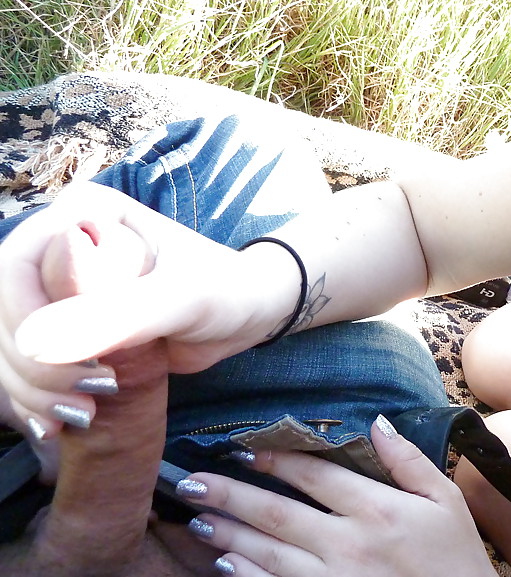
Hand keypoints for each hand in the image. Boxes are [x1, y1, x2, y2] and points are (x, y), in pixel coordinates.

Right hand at [0, 181, 288, 438]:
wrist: (250, 313)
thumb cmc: (225, 292)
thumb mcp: (179, 300)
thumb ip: (114, 315)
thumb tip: (30, 342)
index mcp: (82, 214)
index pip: (14, 269)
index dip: (26, 325)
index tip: (81, 371)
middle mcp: (60, 243)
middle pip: (6, 312)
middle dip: (32, 368)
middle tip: (85, 405)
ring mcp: (59, 286)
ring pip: (10, 342)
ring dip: (31, 389)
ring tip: (78, 417)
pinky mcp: (69, 324)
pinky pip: (29, 362)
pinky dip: (36, 397)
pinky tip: (60, 424)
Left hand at [176, 417, 497, 576]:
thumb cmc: (457, 560)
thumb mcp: (447, 501)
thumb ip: (408, 461)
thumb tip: (376, 423)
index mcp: (378, 508)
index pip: (314, 474)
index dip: (275, 458)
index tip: (243, 448)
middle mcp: (349, 542)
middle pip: (278, 512)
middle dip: (231, 493)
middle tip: (191, 481)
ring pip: (268, 551)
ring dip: (228, 534)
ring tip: (197, 518)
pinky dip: (247, 575)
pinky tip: (224, 564)